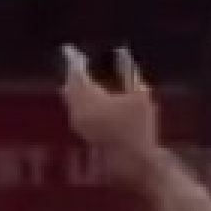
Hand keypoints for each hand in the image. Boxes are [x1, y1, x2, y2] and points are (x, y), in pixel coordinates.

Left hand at [61, 45, 159, 159]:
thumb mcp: (140, 94)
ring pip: (71, 99)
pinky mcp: (82, 132)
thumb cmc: (140, 124)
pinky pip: (74, 108)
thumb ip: (129, 71)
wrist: (134, 157)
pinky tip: (84, 97)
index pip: (78, 76)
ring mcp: (79, 124)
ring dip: (75, 87)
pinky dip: (78, 99)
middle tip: (74, 64)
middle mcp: (80, 112)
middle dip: (73, 75)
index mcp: (92, 100)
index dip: (75, 62)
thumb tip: (121, 53)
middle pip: (71, 87)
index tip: (72, 52)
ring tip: (78, 78)